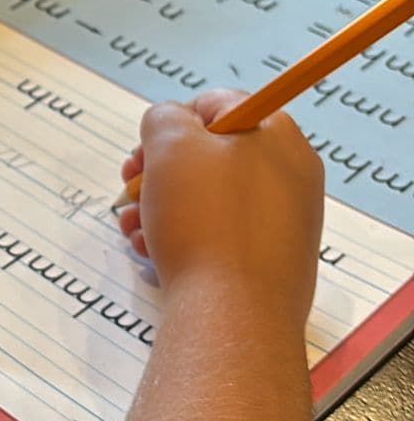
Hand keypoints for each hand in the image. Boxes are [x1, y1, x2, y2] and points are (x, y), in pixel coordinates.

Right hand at [115, 88, 323, 326]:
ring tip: (133, 230)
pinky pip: (220, 238)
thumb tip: (170, 124)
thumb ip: (164, 118)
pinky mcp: (270, 263)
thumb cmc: (206, 221)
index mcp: (277, 135)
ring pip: (209, 200)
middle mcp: (289, 175)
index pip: (219, 105)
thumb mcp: (171, 145)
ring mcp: (283, 222)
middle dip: (160, 174)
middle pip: (212, 157)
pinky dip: (183, 240)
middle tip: (130, 192)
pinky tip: (153, 255)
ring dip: (162, 208)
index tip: (143, 152)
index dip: (173, 123)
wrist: (234, 315)